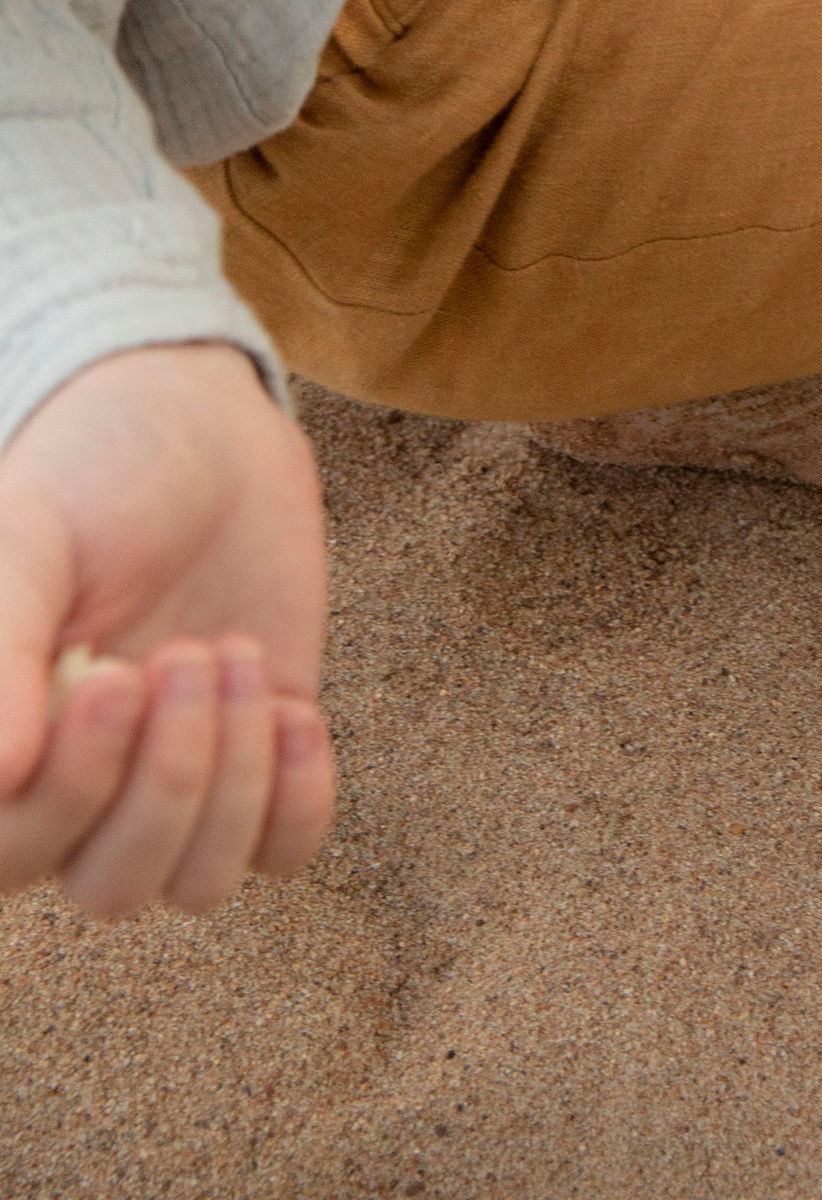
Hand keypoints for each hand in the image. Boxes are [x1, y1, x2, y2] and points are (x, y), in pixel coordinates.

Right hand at [0, 345, 334, 917]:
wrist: (199, 428)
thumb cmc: (91, 477)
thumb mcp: (27, 540)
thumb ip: (1, 648)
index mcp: (4, 747)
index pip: (12, 853)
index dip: (70, 793)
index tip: (115, 675)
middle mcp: (76, 789)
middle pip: (109, 888)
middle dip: (166, 778)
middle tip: (189, 652)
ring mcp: (169, 781)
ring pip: (195, 884)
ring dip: (234, 779)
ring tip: (237, 651)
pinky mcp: (256, 762)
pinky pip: (280, 854)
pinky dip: (297, 802)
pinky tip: (296, 710)